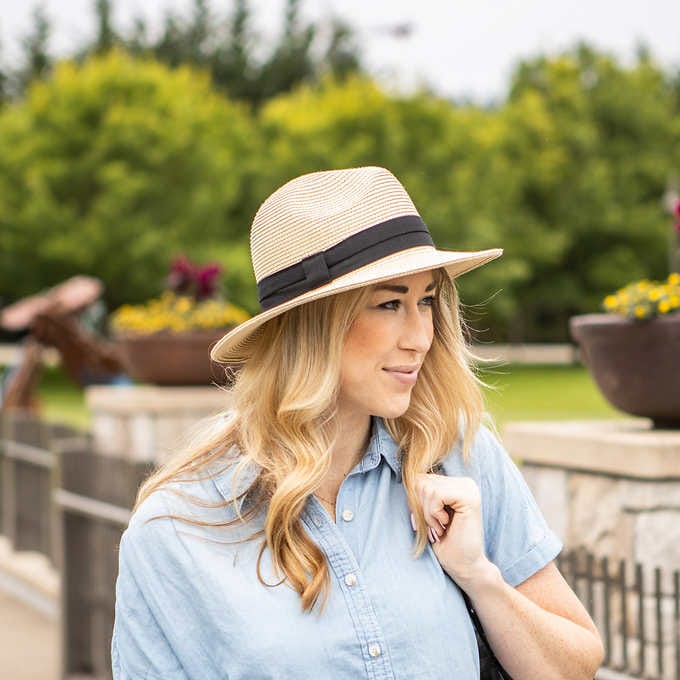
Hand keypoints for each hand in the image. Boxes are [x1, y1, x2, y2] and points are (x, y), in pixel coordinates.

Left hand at [411, 474, 495, 588]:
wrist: (463, 566)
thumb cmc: (444, 543)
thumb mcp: (427, 512)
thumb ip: (421, 493)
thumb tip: (407, 477)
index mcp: (455, 483)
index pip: (420, 478)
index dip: (416, 502)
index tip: (430, 520)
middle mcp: (464, 482)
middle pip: (421, 481)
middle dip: (421, 507)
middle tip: (436, 525)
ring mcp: (468, 488)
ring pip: (427, 487)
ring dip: (428, 513)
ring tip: (441, 526)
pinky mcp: (469, 497)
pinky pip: (436, 494)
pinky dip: (433, 513)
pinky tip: (445, 524)